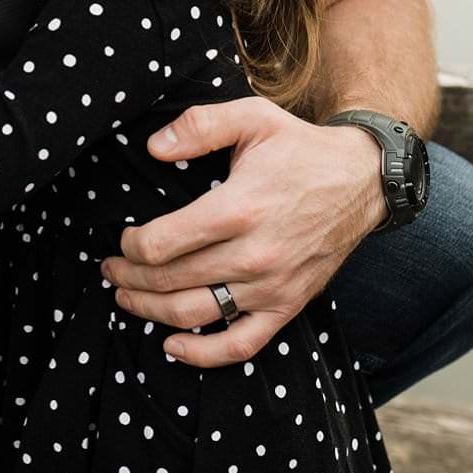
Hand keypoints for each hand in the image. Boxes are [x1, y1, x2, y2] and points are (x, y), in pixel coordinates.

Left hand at [101, 96, 385, 365]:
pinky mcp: (288, 305)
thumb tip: (153, 146)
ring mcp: (272, 286)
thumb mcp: (251, 118)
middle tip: (110, 269)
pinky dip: (203, 354)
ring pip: (195, 313)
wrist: (363, 182)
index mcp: (237, 209)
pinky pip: (243, 344)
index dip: (130, 246)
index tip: (123, 239)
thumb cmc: (300, 149)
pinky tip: (171, 346)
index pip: (161, 244)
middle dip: (130, 277)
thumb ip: (198, 125)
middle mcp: (253, 255)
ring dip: (150, 311)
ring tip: (125, 298)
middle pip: (170, 280)